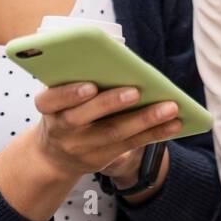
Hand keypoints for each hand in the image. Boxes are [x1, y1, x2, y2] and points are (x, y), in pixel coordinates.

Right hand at [31, 82, 180, 180]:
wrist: (54, 154)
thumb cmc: (64, 109)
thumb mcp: (58, 95)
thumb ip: (75, 78)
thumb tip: (116, 60)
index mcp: (47, 107)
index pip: (50, 100)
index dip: (69, 94)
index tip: (90, 86)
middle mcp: (61, 129)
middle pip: (85, 117)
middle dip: (111, 103)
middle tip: (136, 91)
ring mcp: (81, 147)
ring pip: (114, 133)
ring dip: (144, 120)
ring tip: (170, 107)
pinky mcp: (101, 159)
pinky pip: (130, 144)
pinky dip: (153, 133)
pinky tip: (173, 123)